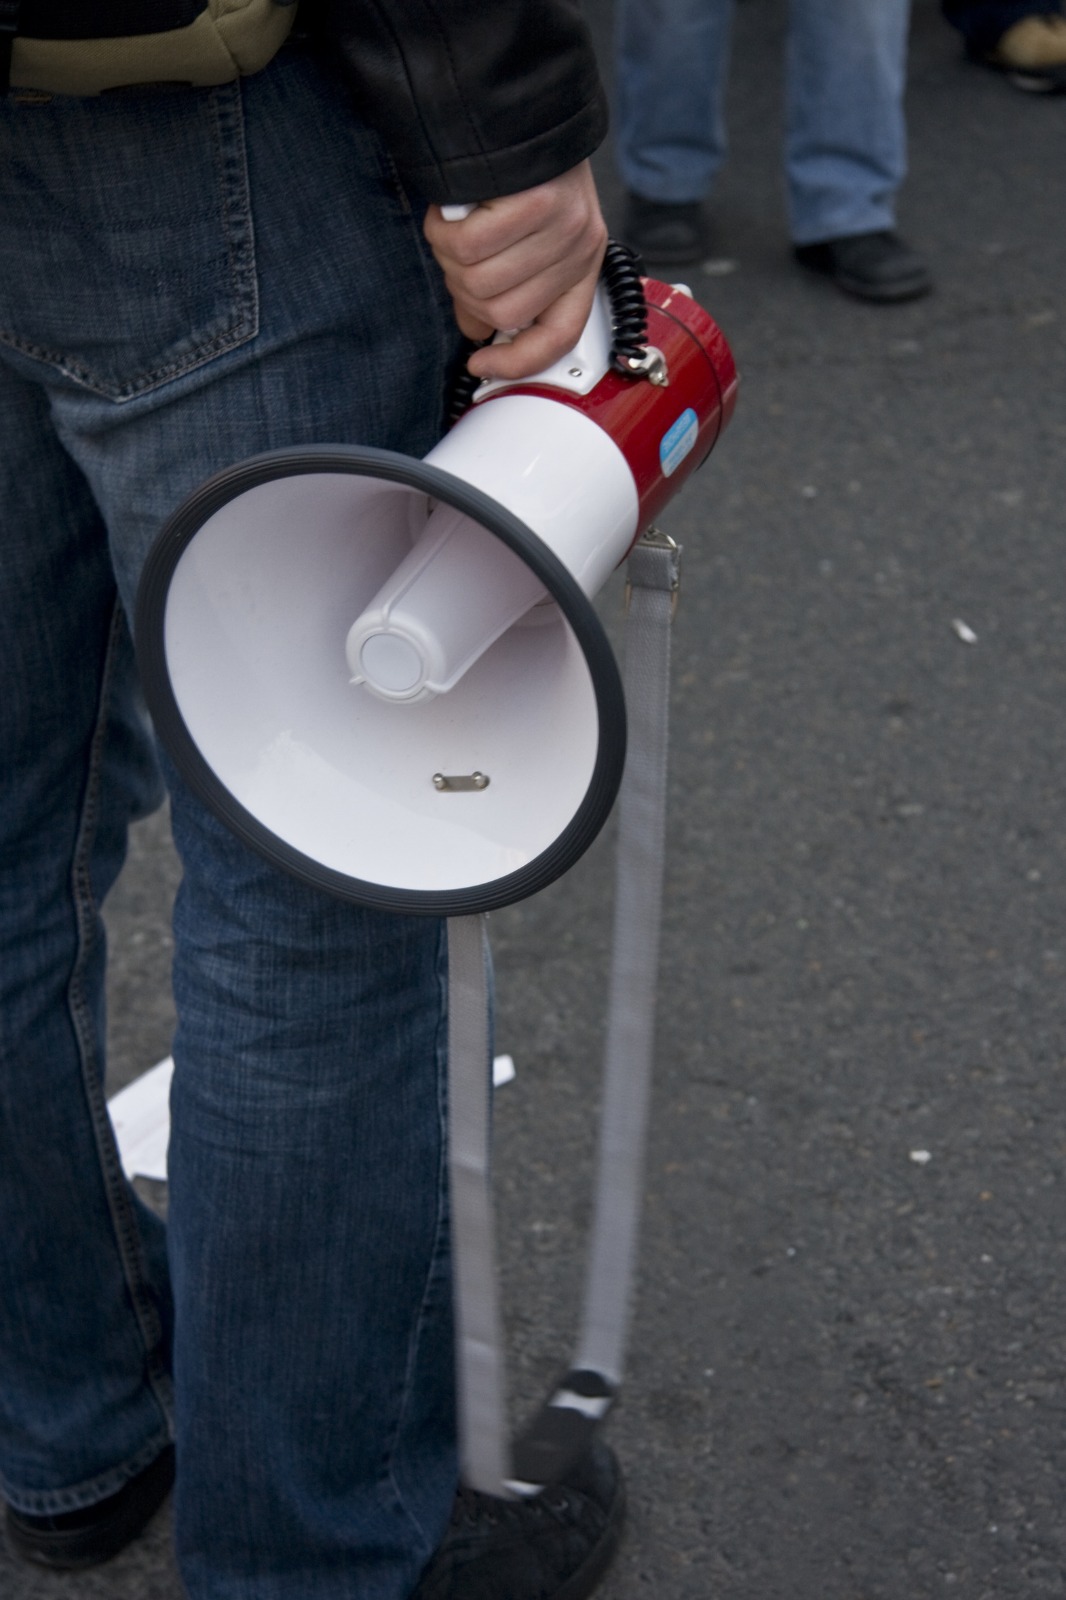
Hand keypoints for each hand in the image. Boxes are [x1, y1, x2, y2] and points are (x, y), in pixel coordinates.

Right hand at [424, 161, 607, 381]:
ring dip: (450, 256)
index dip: (517, 363)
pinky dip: (444, 229)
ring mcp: (563, 228)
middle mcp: (579, 250)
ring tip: (455, 225)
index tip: (480, 366)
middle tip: (458, 252)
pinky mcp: (538, 203)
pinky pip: (468, 244)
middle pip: (501, 312)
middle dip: (464, 288)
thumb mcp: (526, 237)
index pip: (558, 337)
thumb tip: (476, 329)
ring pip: (478, 281)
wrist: (524, 104)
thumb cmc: (522, 171)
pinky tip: (452, 209)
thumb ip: (506, 286)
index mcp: (581, 266)